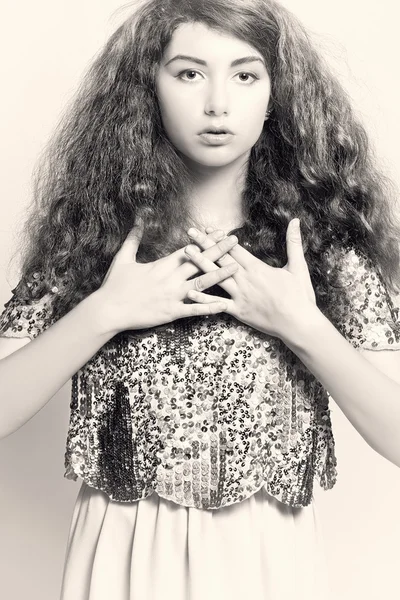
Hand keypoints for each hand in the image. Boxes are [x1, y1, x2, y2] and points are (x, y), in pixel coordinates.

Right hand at [94, 216, 239, 333]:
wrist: (108, 310)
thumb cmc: (114, 285)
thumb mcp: (123, 258)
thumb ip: (133, 239)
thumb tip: (138, 220)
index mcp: (161, 265)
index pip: (188, 249)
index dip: (205, 240)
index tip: (218, 232)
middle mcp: (170, 278)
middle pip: (199, 262)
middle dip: (218, 250)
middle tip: (235, 241)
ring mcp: (172, 295)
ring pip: (202, 284)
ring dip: (220, 274)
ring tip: (237, 267)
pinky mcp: (171, 312)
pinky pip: (194, 309)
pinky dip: (210, 307)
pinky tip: (224, 305)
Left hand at [183, 219, 317, 342]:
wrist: (299, 324)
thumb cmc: (300, 296)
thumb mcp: (298, 267)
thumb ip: (294, 242)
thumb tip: (295, 221)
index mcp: (257, 268)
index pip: (234, 248)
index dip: (219, 237)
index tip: (207, 228)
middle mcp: (245, 279)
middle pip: (221, 257)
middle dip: (205, 244)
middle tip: (190, 233)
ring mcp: (240, 295)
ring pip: (216, 276)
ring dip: (200, 263)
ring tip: (186, 253)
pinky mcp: (239, 311)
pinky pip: (218, 304)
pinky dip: (204, 299)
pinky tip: (190, 292)